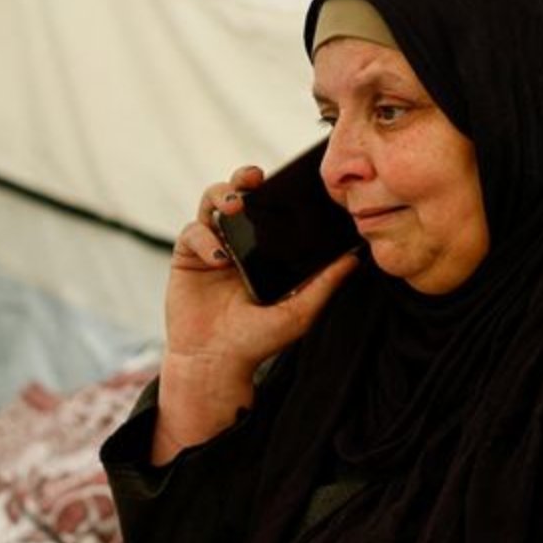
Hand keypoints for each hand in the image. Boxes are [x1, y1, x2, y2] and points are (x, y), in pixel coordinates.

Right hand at [166, 166, 357, 371]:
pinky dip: (204, 239)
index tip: (284, 179)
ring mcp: (209, 249)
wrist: (216, 363)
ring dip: (220, 196)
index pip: (267, 208)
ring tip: (233, 207)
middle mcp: (236, 244)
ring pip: (210, 203)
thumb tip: (355, 257)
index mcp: (263, 250)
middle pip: (236, 194)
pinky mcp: (187, 258)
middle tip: (253, 180)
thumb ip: (325, 283)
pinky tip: (218, 258)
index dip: (272, 190)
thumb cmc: (256, 341)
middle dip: (242, 179)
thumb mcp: (299, 312)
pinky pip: (192, 232)